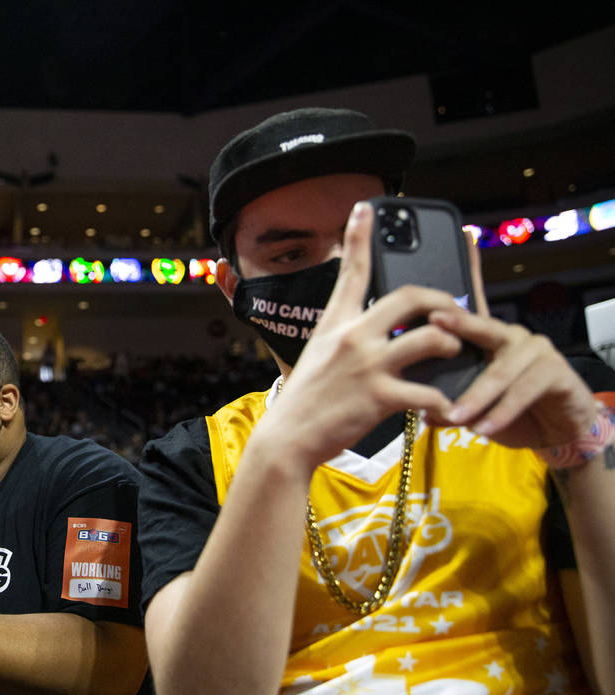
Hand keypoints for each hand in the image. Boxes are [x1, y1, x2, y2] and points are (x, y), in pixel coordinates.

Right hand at [262, 202, 464, 467]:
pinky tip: (445, 408)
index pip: (350, 271)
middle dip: (441, 299)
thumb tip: (365, 327)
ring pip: (431, 338)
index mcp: (335, 325)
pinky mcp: (380, 396)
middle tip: (454, 310)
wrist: (287, 440)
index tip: (366, 208)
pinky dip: (443, 402)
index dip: (358, 236)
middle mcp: (352, 337)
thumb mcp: (315, 355)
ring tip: (454, 353)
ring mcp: (367, 366)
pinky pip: (429, 392)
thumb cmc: (305, 401)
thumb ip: (341, 337)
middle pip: (409, 297)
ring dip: (452, 344)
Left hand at [425, 309, 594, 449]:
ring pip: (502, 371)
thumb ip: (453, 411)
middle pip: (486, 331)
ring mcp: (539, 351)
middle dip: (460, 331)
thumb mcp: (478, 415)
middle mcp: (515, 338)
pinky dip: (503, 411)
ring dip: (478, 397)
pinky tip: (485, 429)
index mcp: (493, 340)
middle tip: (433, 331)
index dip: (450, 316)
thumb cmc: (515, 415)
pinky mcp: (558, 371)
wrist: (560, 432)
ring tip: (455, 416)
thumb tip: (424, 413)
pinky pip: (525, 390)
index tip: (425, 312)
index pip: (469, 324)